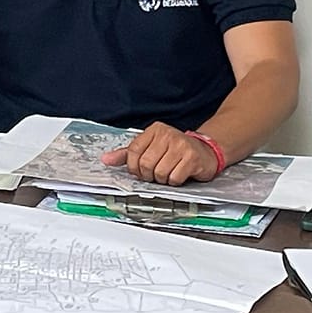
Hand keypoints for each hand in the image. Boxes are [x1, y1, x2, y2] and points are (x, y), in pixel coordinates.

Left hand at [100, 122, 214, 184]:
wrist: (205, 151)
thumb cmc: (175, 150)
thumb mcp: (151, 147)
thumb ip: (128, 154)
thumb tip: (106, 160)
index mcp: (154, 130)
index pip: (133, 151)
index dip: (134, 167)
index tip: (139, 172)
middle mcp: (167, 134)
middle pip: (145, 164)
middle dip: (149, 175)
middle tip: (156, 174)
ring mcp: (181, 145)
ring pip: (160, 172)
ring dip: (163, 179)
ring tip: (169, 172)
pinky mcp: (192, 157)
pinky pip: (174, 178)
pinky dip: (175, 181)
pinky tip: (180, 174)